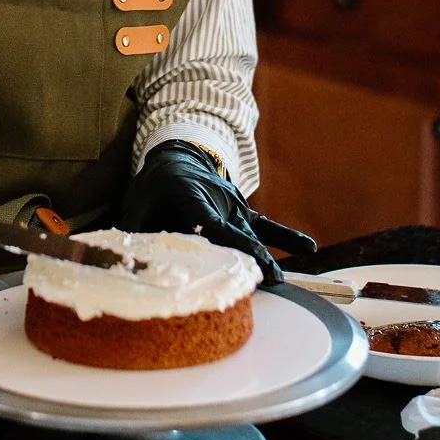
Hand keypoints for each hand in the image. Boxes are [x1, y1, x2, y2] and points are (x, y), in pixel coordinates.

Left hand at [118, 139, 315, 284]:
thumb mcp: (136, 209)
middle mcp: (218, 203)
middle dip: (250, 256)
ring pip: (252, 233)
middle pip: (235, 233)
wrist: (176, 159)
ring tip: (280, 279)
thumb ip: (138, 237)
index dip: (225, 241)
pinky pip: (266, 225)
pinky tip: (308, 249)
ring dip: (265, 256)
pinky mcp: (242, 212)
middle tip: (268, 280)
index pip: (210, 224)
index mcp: (191, 200)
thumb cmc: (153, 189)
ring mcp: (234, 207)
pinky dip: (285, 236)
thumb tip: (132, 269)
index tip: (237, 258)